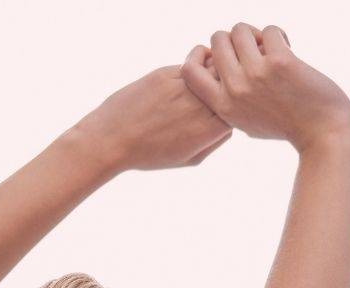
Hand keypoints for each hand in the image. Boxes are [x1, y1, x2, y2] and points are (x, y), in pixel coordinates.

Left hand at [74, 66, 233, 171]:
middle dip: (227, 84)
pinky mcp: (165, 73)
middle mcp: (199, 106)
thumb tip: (231, 122)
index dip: (235, 106)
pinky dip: (192, 69)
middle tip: (219, 87)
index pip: (238, 107)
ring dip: (211, 73)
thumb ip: (215, 141)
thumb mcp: (189, 159)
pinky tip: (182, 80)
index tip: (227, 107)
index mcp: (209, 130)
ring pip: (211, 69)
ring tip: (202, 82)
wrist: (111, 139)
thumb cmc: (150, 154)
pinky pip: (189, 65)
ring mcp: (183, 87)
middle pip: (228, 84)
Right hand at [182, 24, 349, 152]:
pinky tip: (288, 47)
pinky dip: (279, 35)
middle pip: (218, 40)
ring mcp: (256, 75)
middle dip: (235, 38)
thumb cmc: (286, 127)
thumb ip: (229, 101)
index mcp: (223, 105)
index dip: (202, 54)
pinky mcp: (280, 62)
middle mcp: (235, 89)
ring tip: (271, 47)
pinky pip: (270, 30)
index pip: (188, 70)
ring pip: (240, 29)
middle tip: (255, 50)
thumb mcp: (246, 122)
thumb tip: (217, 70)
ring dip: (256, 33)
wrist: (323, 132)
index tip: (221, 56)